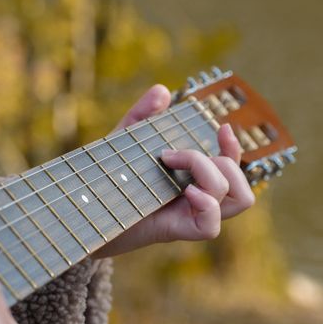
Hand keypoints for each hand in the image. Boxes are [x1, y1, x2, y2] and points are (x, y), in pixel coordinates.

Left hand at [95, 85, 254, 256]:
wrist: (81, 211)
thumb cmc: (104, 178)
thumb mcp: (123, 141)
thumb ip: (142, 116)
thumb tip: (162, 91)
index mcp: (193, 181)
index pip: (232, 169)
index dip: (235, 148)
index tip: (221, 126)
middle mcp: (197, 202)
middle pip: (242, 186)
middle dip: (221, 159)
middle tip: (171, 154)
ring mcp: (189, 217)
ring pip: (238, 201)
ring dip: (213, 176)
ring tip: (174, 168)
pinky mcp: (176, 231)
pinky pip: (211, 226)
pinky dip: (206, 204)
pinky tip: (185, 192)